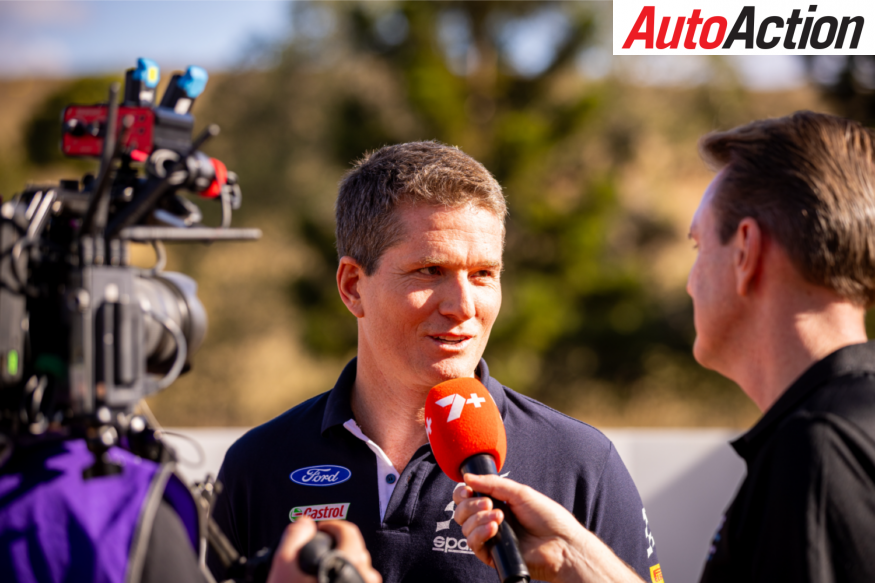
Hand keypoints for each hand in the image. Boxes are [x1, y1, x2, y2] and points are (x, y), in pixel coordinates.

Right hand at [267, 517, 381, 582]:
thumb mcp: (283, 564)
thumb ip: (295, 535)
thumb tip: (306, 523)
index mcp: (348, 562)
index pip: (348, 531)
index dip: (331, 527)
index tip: (319, 532)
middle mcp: (364, 578)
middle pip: (356, 552)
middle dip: (338, 548)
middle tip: (318, 554)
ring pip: (360, 574)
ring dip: (343, 568)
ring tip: (321, 576)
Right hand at [453, 474, 642, 582]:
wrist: (562, 543)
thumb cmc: (547, 517)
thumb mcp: (519, 493)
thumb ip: (492, 484)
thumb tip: (467, 477)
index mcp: (497, 504)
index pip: (468, 499)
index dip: (462, 493)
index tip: (467, 489)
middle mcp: (491, 521)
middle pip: (462, 513)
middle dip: (470, 505)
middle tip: (488, 503)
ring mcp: (491, 539)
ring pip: (465, 528)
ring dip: (478, 518)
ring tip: (499, 517)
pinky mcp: (492, 555)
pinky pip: (473, 544)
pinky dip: (479, 533)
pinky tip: (494, 528)